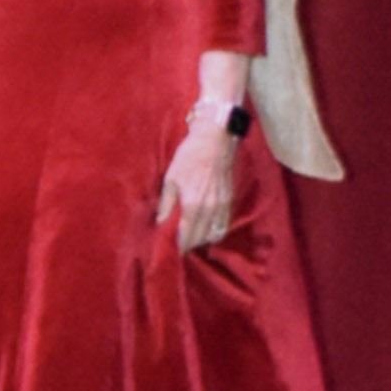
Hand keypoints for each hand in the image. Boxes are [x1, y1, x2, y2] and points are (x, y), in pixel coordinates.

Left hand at [162, 113, 244, 256]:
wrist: (215, 140)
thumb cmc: (189, 157)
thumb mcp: (170, 179)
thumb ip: (166, 204)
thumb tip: (161, 222)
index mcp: (193, 204)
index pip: (186, 235)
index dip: (179, 246)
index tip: (171, 251)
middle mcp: (210, 209)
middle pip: (200, 238)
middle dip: (189, 244)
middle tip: (178, 245)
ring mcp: (222, 205)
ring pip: (214, 234)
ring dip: (202, 239)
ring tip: (191, 238)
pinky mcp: (229, 200)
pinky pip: (223, 224)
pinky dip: (214, 231)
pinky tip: (205, 229)